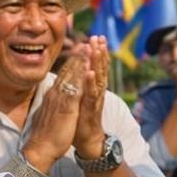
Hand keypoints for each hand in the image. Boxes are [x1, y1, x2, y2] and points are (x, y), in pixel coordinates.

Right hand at [21, 50, 85, 171]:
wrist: (39, 149)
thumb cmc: (47, 133)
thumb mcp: (51, 112)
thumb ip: (53, 101)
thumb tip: (54, 94)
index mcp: (53, 95)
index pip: (64, 75)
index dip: (73, 62)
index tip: (81, 48)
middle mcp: (56, 94)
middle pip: (67, 72)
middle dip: (78, 56)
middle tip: (87, 41)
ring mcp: (60, 100)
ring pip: (71, 77)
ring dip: (80, 62)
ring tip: (88, 48)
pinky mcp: (65, 109)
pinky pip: (74, 91)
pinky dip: (81, 80)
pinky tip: (88, 70)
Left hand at [72, 36, 108, 158]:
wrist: (87, 140)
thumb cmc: (81, 118)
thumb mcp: (79, 98)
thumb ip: (79, 85)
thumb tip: (77, 72)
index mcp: (91, 87)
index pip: (95, 66)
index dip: (96, 52)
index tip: (96, 37)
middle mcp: (95, 91)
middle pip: (99, 68)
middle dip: (99, 52)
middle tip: (99, 37)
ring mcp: (95, 100)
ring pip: (98, 78)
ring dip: (98, 63)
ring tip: (97, 49)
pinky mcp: (91, 109)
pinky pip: (92, 94)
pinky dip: (92, 83)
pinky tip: (92, 72)